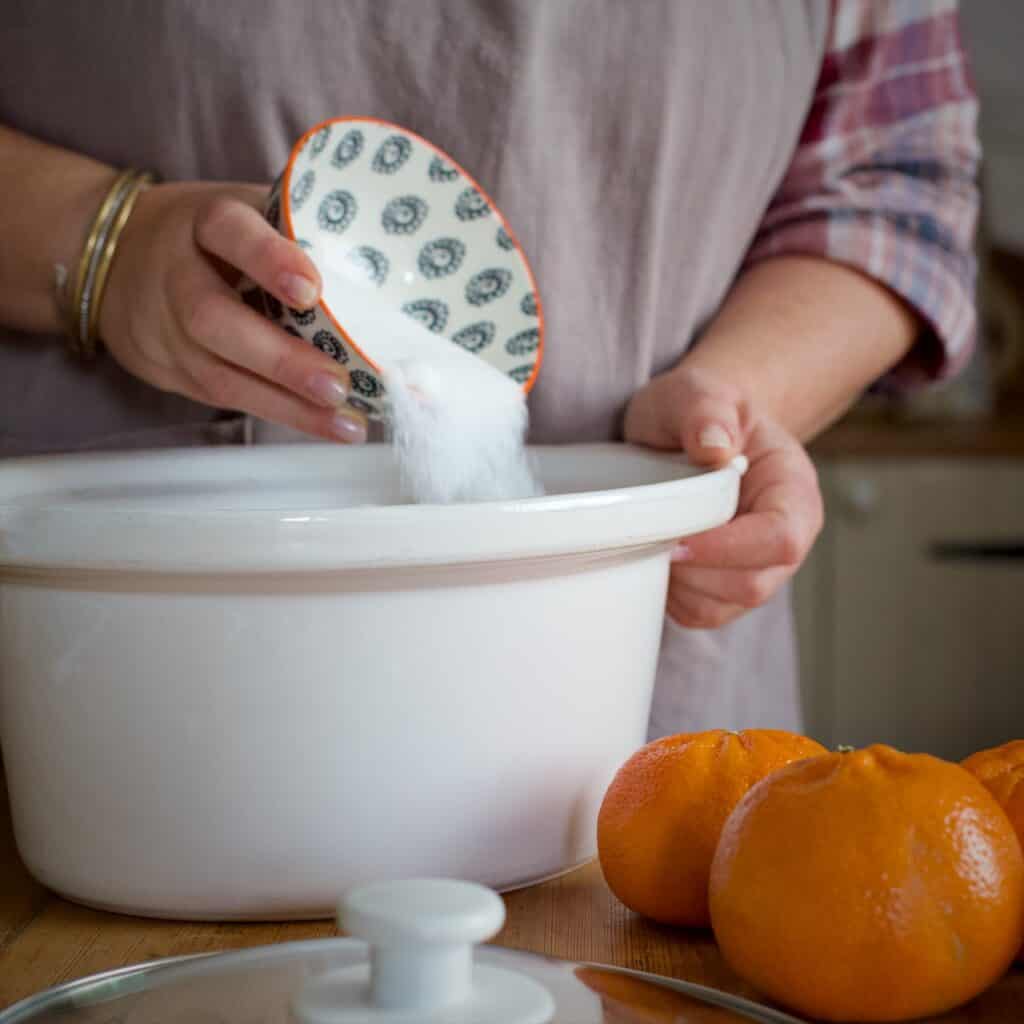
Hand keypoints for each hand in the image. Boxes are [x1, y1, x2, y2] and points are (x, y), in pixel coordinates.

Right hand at [98, 181, 366, 441]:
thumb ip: (296, 224)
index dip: (267, 259)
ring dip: (290, 405)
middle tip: (338, 382)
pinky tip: (329, 425)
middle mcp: (177, 277)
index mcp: (202, 223)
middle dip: (281, 358)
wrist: (115, 261)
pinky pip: (230, 399)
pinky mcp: (177, 373)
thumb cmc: (209, 236)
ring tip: (347, 421)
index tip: (311, 289)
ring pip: (222, 374)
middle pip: (214, 319)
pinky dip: (285, 415)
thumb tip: (383, 253)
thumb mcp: (243, 210)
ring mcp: (170, 332)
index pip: (229, 232)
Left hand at [624, 367, 822, 628]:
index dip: (730, 548)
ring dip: (680, 585)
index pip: (781, 538)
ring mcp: (758, 567)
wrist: (695, 430)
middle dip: (696, 570)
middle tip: (653, 537)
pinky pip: (701, 613)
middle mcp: (785, 537)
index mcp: (793, 489)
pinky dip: (671, 597)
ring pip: (725, 606)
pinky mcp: (725, 587)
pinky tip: (655, 558)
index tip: (679, 538)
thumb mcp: (700, 392)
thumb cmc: (703, 412)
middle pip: (754, 583)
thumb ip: (707, 411)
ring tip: (653, 540)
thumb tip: (713, 447)